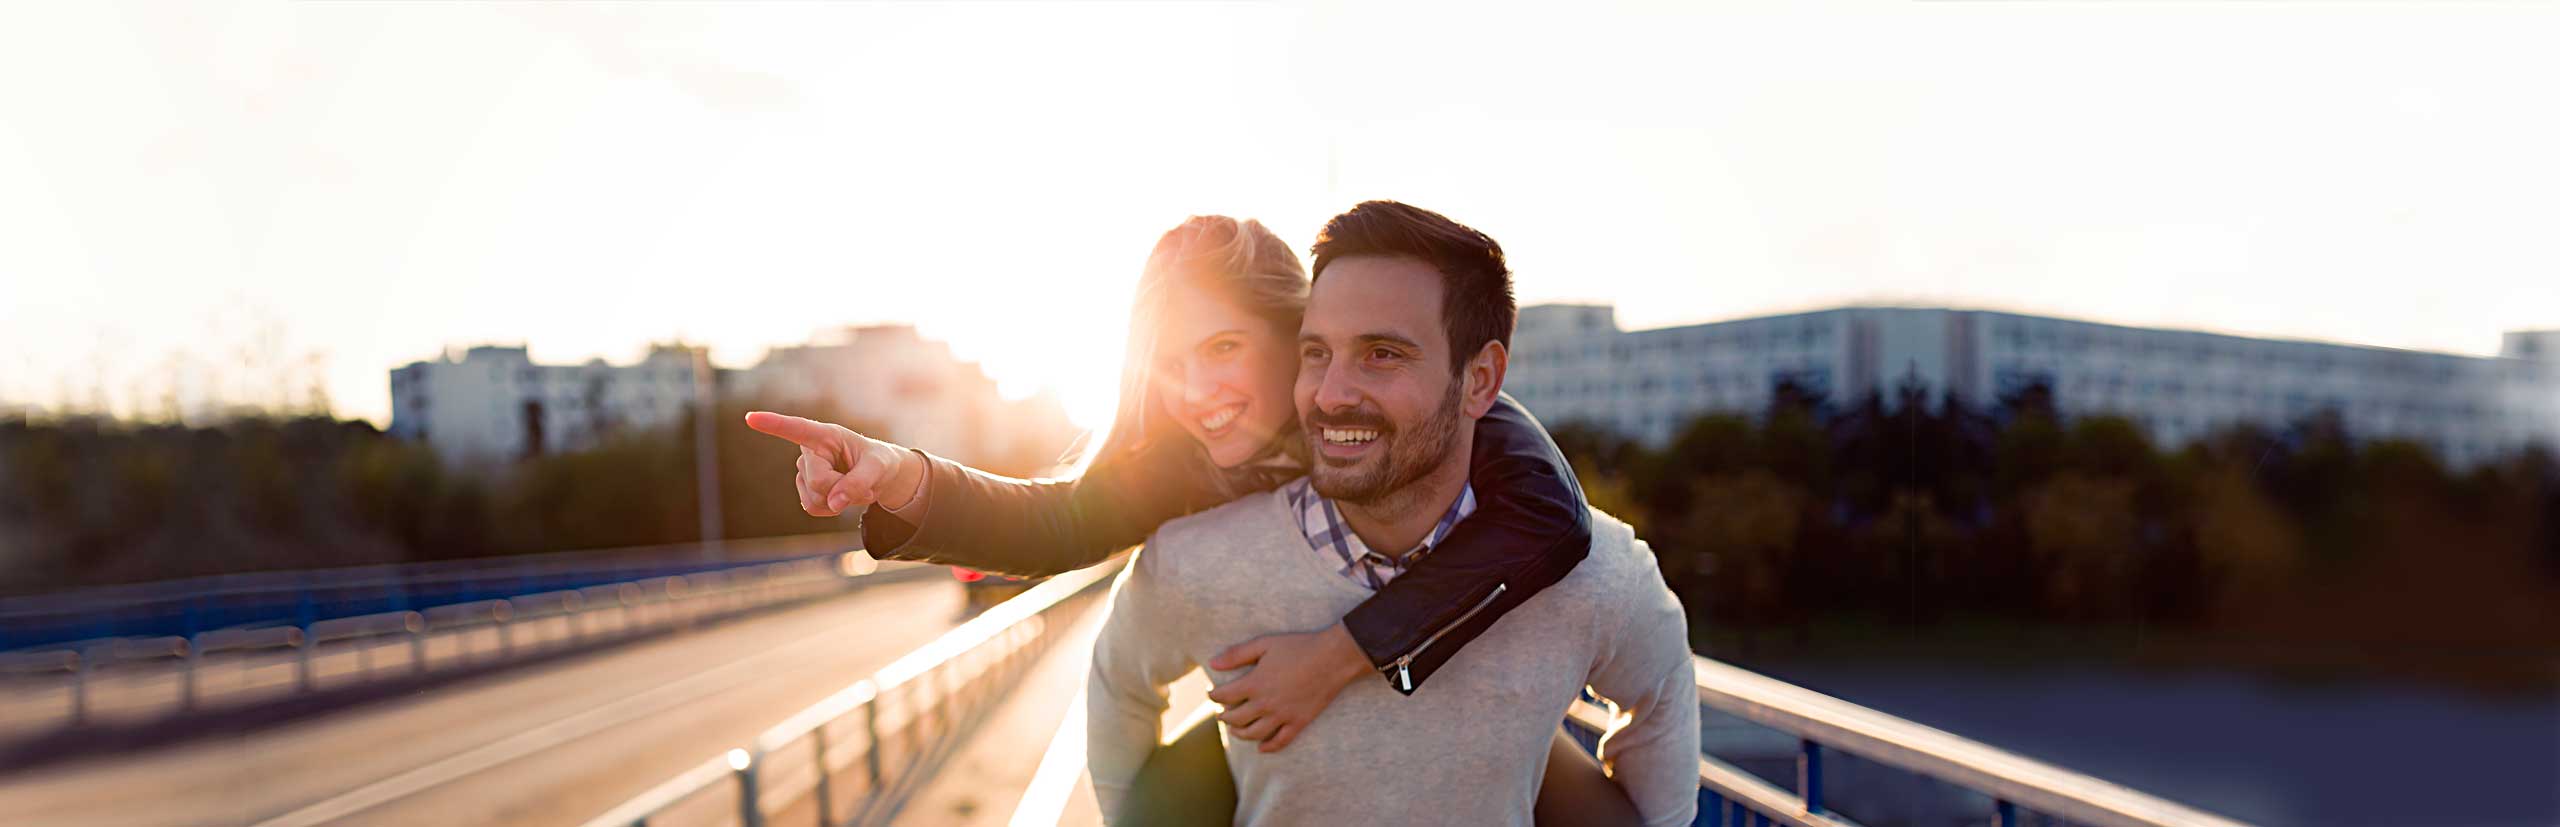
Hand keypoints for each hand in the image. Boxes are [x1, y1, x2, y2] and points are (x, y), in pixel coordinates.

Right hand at [743, 411, 921, 515]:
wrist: (878, 477)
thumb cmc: (878, 463)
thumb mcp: (879, 469)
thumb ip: (859, 483)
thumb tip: (834, 503)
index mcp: (826, 435)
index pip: (796, 429)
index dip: (773, 424)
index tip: (750, 418)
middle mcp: (809, 451)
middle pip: (818, 480)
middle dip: (841, 488)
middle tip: (863, 483)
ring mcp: (804, 471)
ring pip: (814, 497)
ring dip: (838, 500)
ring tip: (853, 487)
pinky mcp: (805, 490)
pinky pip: (813, 508)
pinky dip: (832, 509)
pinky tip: (841, 497)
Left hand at [1204, 622, 1369, 752]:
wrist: (1333, 658)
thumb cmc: (1298, 647)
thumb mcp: (1264, 644)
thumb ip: (1237, 654)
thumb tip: (1212, 664)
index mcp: (1255, 683)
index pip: (1224, 696)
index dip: (1214, 695)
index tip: (1212, 694)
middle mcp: (1266, 703)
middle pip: (1236, 718)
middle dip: (1224, 716)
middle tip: (1221, 714)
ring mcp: (1282, 716)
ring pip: (1254, 734)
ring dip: (1240, 734)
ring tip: (1234, 730)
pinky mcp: (1299, 722)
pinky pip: (1280, 741)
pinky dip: (1268, 747)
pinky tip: (1261, 748)